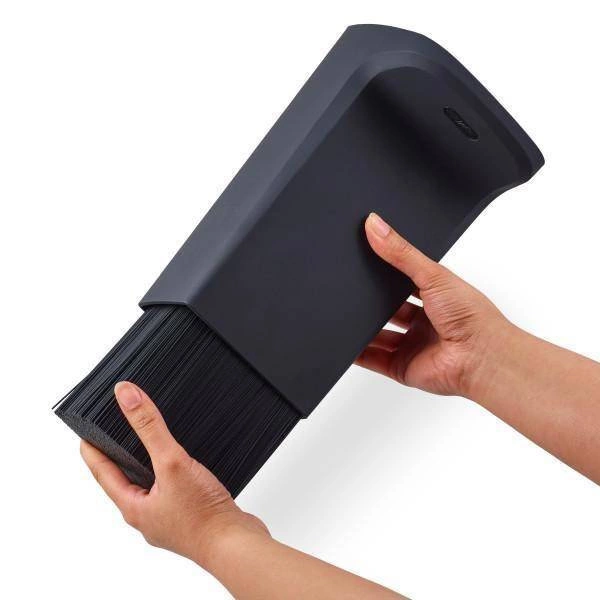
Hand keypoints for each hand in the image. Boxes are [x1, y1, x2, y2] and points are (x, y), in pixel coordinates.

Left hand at [80, 381, 269, 567]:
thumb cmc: (203, 517)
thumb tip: (127, 396)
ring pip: (150, 485)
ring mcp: (168, 517)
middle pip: (124, 479)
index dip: (92, 448)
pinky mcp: (189, 516)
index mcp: (133, 506)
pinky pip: (173, 490)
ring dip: (147, 464)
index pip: (101, 471)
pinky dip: (172, 474)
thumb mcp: (171, 462)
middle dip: (120, 455)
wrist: (236, 543)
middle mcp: (147, 515)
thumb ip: (149, 427)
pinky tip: (184, 466)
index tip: (85, 432)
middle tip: (115, 433)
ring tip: (148, 444)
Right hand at [356, 213, 514, 397]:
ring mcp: (411, 345)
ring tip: (344, 312)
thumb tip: (376, 225)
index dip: (384, 272)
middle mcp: (423, 321)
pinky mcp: (401, 367)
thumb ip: (401, 252)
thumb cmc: (473, 318)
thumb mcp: (434, 274)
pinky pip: (372, 359)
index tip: (363, 259)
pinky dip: (357, 352)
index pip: (402, 280)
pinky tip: (345, 341)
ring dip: (362, 327)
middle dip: (371, 302)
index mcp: (435, 296)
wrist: (481, 358)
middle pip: (386, 309)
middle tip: (353, 289)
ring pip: (376, 334)